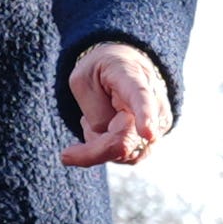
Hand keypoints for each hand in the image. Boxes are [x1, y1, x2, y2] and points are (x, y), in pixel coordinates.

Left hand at [60, 42, 172, 170]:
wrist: (124, 66)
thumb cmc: (101, 71)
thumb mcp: (83, 80)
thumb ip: (96, 113)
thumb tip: (110, 139)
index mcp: (132, 77)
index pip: (141, 97)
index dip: (145, 116)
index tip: (148, 133)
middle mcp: (153, 102)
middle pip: (125, 140)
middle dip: (93, 151)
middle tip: (65, 156)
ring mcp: (157, 125)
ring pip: (124, 154)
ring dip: (100, 144)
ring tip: (94, 118)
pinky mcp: (152, 141)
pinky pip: (125, 157)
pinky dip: (108, 148)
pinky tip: (107, 127)